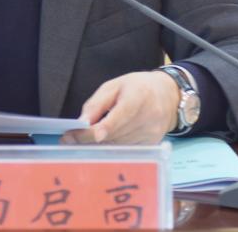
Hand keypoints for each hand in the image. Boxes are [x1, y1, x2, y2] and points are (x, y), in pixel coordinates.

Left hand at [59, 71, 178, 144]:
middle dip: (88, 138)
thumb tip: (82, 122)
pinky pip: (126, 150)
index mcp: (138, 97)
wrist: (168, 96)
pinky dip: (112, 148)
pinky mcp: (151, 144)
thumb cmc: (138, 87)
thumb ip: (97, 103)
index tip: (76, 135)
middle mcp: (148, 118)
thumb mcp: (114, 86)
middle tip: (69, 139)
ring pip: (118, 145)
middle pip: (114, 135)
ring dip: (99, 145)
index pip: (117, 118)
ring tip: (83, 140)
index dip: (97, 130)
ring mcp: (151, 134)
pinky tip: (102, 143)